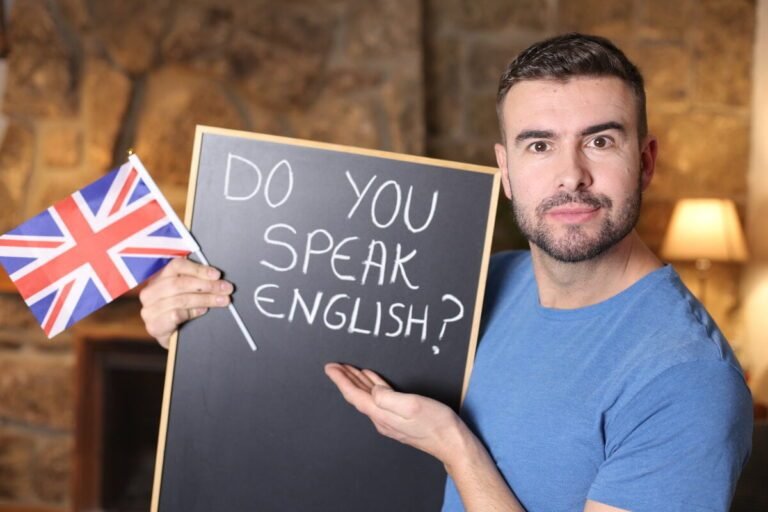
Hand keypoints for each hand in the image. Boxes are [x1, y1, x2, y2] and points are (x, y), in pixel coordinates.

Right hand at [139, 258, 232, 347]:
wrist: (171, 340)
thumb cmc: (180, 313)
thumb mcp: (186, 294)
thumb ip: (195, 283)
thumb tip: (218, 279)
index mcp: (158, 279)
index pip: (176, 266)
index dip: (198, 269)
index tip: (217, 274)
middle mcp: (150, 293)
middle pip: (180, 283)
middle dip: (207, 285)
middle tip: (226, 288)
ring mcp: (149, 310)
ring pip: (181, 299)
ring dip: (206, 299)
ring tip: (222, 300)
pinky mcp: (154, 326)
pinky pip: (175, 314)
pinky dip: (192, 312)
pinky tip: (203, 311)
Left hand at [324, 363, 470, 467]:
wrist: (452, 443)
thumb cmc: (436, 424)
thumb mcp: (412, 405)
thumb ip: (388, 397)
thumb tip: (373, 390)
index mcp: (381, 414)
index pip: (354, 395)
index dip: (340, 380)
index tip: (330, 368)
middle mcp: (382, 418)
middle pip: (357, 395)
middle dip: (345, 379)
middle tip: (334, 365)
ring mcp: (390, 419)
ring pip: (367, 396)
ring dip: (357, 382)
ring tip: (348, 369)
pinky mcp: (399, 418)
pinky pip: (379, 399)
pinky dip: (372, 386)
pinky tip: (371, 380)